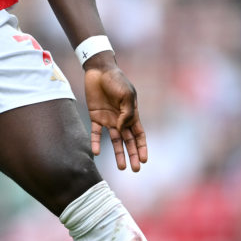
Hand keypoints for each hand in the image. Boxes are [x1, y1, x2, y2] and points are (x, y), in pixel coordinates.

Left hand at [83, 56, 148, 171]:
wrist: (99, 71)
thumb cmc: (116, 80)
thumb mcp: (127, 94)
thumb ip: (127, 112)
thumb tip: (123, 128)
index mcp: (132, 114)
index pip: (139, 134)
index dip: (142, 147)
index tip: (144, 160)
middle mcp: (121, 120)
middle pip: (129, 141)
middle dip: (133, 155)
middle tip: (135, 169)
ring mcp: (108, 119)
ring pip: (115, 141)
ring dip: (118, 154)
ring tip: (121, 167)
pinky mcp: (95, 117)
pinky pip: (96, 133)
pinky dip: (96, 142)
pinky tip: (96, 152)